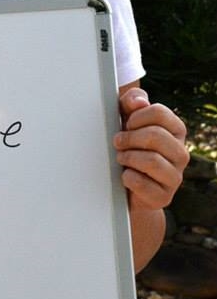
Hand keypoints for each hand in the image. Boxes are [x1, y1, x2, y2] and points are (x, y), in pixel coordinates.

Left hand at [114, 87, 188, 210]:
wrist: (125, 185)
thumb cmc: (128, 145)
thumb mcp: (126, 118)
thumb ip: (131, 102)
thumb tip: (138, 102)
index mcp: (175, 131)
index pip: (159, 113)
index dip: (136, 117)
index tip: (127, 124)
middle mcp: (181, 153)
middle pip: (155, 135)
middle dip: (129, 137)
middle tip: (118, 142)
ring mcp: (175, 177)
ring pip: (151, 160)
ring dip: (127, 157)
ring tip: (121, 158)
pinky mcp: (163, 197)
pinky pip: (142, 183)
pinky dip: (127, 177)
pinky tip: (125, 175)